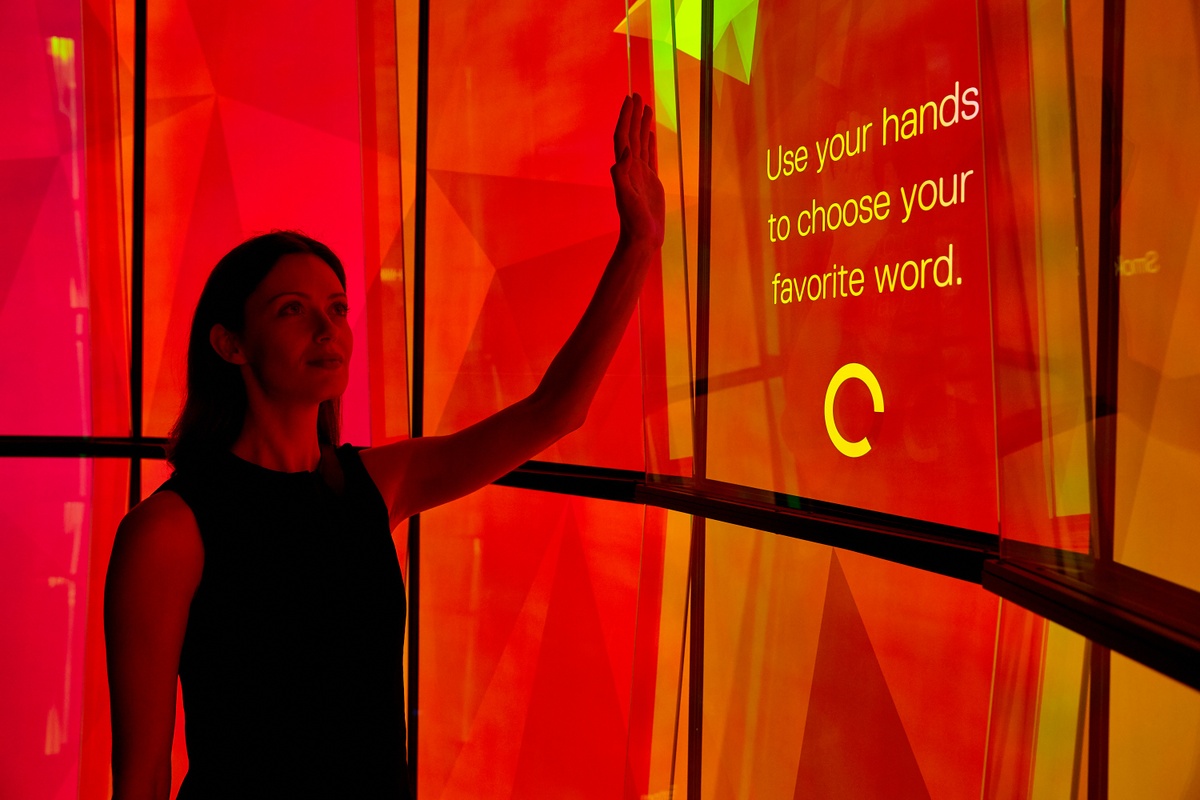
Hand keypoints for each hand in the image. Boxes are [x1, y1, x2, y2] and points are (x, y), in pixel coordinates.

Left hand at [611, 94, 665, 249]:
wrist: (642, 238)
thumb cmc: (634, 221)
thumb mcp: (627, 198)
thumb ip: (623, 175)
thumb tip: (625, 150)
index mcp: (624, 168)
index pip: (623, 136)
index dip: (625, 118)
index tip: (629, 99)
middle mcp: (630, 167)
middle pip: (631, 134)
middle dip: (633, 114)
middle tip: (637, 95)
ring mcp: (640, 173)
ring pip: (640, 142)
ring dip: (641, 124)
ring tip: (645, 107)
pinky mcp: (650, 180)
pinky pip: (649, 155)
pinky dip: (649, 141)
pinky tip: (651, 133)